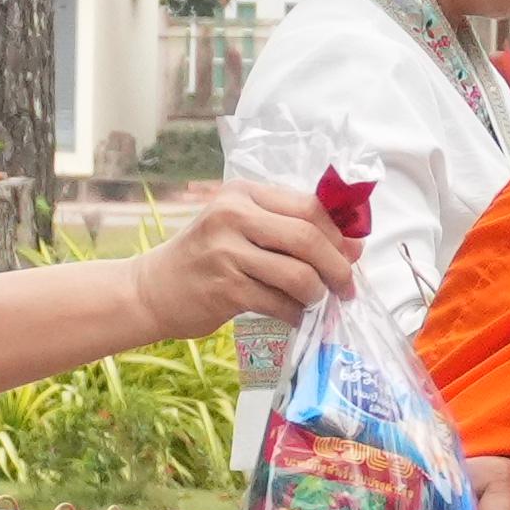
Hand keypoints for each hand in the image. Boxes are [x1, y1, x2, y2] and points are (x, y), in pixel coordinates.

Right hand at [141, 182, 363, 348]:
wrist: (154, 289)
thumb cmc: (207, 257)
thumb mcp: (243, 227)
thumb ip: (292, 229)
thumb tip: (356, 246)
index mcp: (244, 193)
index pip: (309, 206)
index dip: (340, 233)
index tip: (352, 254)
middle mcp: (233, 215)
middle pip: (308, 237)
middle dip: (337, 267)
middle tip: (346, 287)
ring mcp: (226, 252)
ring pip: (298, 274)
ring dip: (317, 294)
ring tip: (315, 301)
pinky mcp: (224, 289)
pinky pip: (279, 303)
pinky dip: (295, 314)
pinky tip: (294, 316)